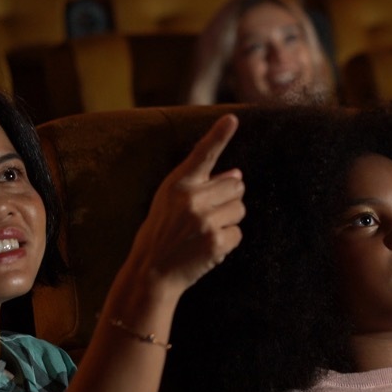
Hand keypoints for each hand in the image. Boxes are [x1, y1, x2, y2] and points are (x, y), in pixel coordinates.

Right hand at [127, 114, 244, 294]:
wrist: (151, 272)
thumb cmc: (161, 233)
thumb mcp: (170, 203)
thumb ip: (201, 186)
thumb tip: (237, 174)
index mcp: (178, 184)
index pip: (203, 154)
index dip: (219, 135)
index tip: (233, 118)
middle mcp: (192, 199)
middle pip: (237, 185)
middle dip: (230, 198)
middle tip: (210, 213)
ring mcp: (205, 221)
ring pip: (240, 209)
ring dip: (229, 220)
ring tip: (205, 231)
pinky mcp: (216, 242)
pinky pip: (238, 233)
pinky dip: (228, 241)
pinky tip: (208, 246)